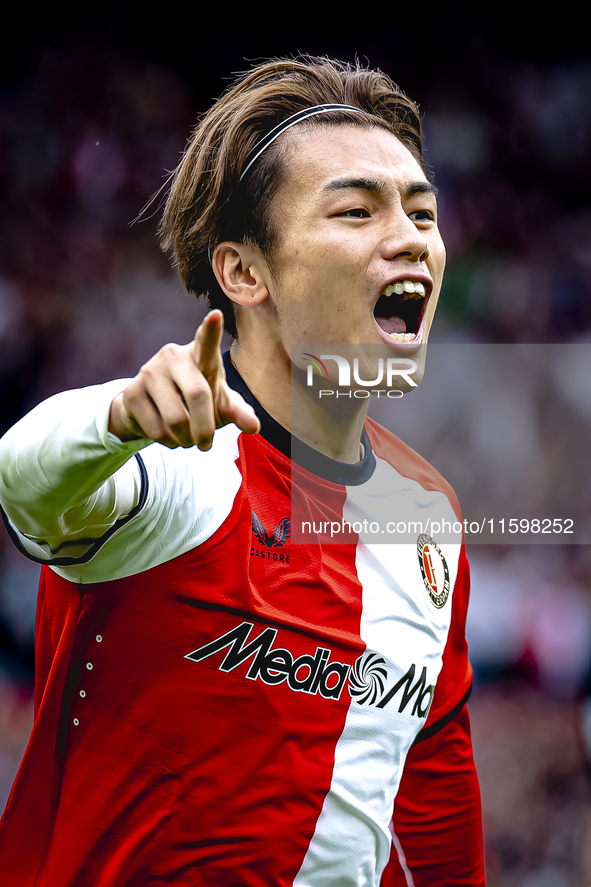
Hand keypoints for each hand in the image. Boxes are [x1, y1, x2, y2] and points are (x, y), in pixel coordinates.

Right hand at [108, 310, 259, 448]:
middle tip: (206, 444)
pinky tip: (167, 434)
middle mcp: (173, 357)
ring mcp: (149, 372)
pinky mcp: (132, 393)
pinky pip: (156, 430)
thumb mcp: (220, 404)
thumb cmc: (197, 402)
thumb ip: (238, 412)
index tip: (215, 315)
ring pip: (176, 419)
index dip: (210, 330)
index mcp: (200, 356)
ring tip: (186, 438)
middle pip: (198, 396)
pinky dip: (168, 442)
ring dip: (186, 440)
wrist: (154, 410)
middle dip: (206, 429)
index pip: (206, 342)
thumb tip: (254, 426)